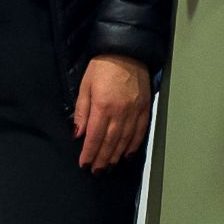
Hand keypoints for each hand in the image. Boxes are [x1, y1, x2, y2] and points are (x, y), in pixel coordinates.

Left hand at [71, 54, 153, 169]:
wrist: (127, 52)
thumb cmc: (102, 67)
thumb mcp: (85, 86)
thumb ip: (82, 112)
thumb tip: (78, 135)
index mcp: (102, 106)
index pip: (94, 136)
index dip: (89, 153)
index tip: (84, 165)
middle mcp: (120, 112)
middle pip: (110, 142)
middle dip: (102, 159)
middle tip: (97, 172)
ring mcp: (134, 112)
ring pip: (124, 141)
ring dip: (116, 156)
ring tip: (109, 167)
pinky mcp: (144, 109)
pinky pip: (139, 132)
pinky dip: (133, 146)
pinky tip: (126, 155)